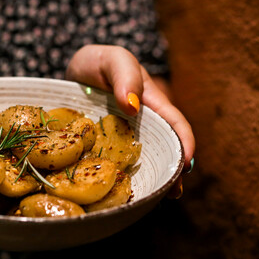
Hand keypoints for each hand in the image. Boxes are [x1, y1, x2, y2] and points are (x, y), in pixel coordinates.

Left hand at [66, 45, 194, 198]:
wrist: (73, 71)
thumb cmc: (97, 62)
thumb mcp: (111, 60)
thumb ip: (124, 76)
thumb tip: (132, 105)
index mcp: (151, 103)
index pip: (174, 123)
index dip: (185, 142)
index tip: (186, 163)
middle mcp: (142, 124)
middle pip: (164, 149)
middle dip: (172, 170)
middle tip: (172, 192)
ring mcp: (124, 138)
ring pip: (142, 162)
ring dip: (151, 179)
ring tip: (152, 198)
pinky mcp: (106, 148)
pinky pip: (117, 164)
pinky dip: (122, 178)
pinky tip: (119, 192)